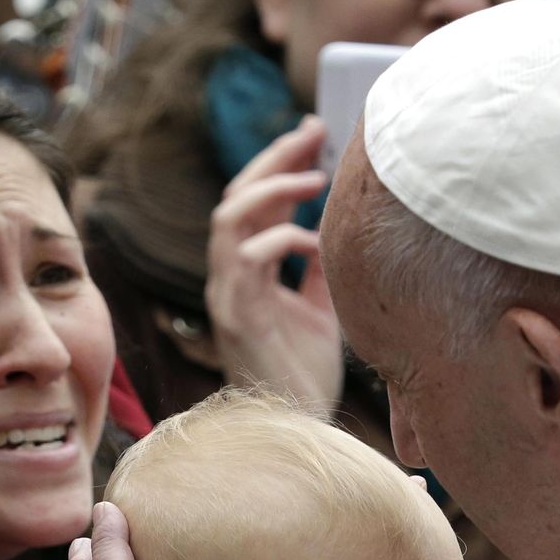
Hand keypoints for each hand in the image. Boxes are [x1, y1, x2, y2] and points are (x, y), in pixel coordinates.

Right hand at [206, 115, 343, 413]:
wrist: (295, 427)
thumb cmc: (305, 375)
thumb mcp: (321, 310)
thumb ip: (318, 271)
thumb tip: (331, 231)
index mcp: (247, 273)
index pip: (254, 203)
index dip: (278, 164)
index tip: (313, 135)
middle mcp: (229, 278)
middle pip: (236, 196)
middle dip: (273, 158)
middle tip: (312, 132)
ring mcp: (228, 296)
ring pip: (228, 218)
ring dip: (271, 189)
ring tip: (313, 177)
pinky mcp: (238, 317)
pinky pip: (248, 259)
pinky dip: (280, 240)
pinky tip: (312, 242)